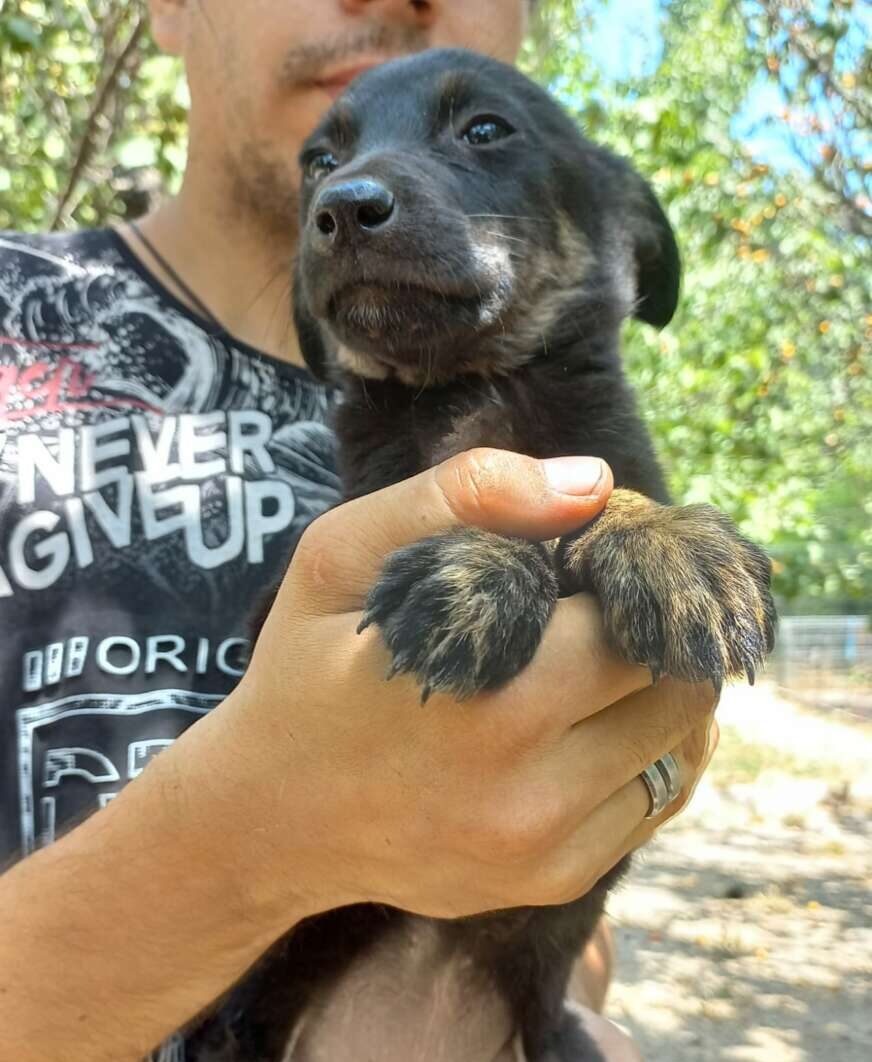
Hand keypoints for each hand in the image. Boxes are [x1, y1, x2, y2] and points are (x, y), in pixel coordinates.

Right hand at [198, 449, 717, 930]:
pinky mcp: (552, 880)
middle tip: (600, 606)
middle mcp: (529, 789)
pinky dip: (647, 748)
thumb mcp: (341, 556)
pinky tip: (595, 719)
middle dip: (654, 630)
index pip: (633, 616)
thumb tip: (594, 485)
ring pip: (683, 742)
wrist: (268, 820)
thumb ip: (462, 497)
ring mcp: (546, 847)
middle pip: (675, 683)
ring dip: (660, 687)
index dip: (626, 574)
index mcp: (487, 697)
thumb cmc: (306, 671)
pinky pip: (657, 800)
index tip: (588, 563)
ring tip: (600, 657)